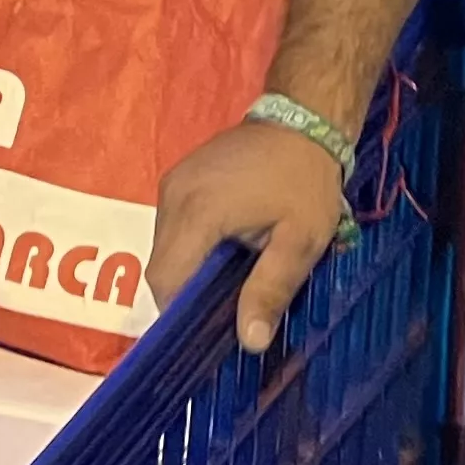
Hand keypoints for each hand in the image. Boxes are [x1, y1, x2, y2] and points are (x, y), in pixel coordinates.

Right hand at [143, 118, 349, 353]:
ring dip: (187, 271)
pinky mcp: (176, 178)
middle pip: (160, 267)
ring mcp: (171, 184)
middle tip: (225, 310)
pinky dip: (188, 249)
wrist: (302, 121)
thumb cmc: (304, 183)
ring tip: (227, 281)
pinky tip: (221, 252)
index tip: (210, 332)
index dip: (180, 313)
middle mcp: (172, 196)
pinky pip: (170, 227)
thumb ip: (271, 290)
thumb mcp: (300, 241)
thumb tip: (250, 342)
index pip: (166, 280)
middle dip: (186, 295)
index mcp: (198, 212)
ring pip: (162, 249)